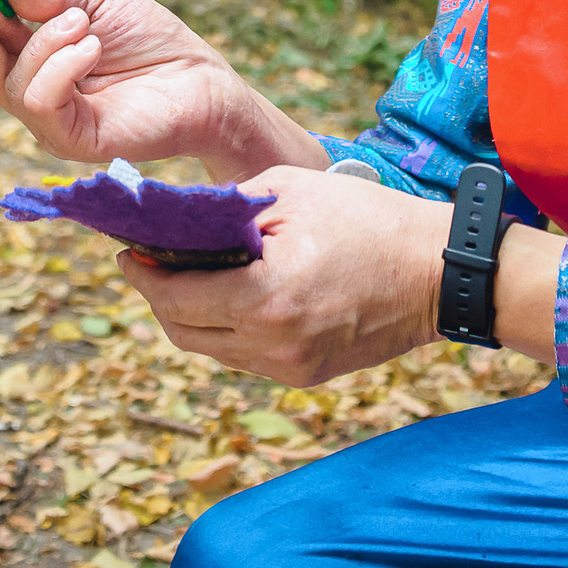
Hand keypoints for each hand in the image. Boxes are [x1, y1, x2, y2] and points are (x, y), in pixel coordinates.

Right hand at [0, 0, 329, 181]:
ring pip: (12, 84)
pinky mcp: (73, 140)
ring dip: (43, 43)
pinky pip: (41, 103)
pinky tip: (90, 47)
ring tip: (83, 24)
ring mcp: (53, 120)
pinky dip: (60, 68)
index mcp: (38, 58)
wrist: (202, 79)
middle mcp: (38, 92)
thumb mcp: (96, 1)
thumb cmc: (152, 40)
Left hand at [117, 166, 446, 385]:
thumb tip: (178, 219)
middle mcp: (272, 345)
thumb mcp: (292, 191)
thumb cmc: (369, 220)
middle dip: (160, 298)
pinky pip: (245, 357)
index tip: (128, 254)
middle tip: (152, 263)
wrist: (439, 273)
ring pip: (213, 350)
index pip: (175, 300)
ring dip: (192, 315)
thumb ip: (228, 207)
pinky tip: (235, 296)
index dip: (143, 277)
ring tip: (191, 276)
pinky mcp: (307, 376)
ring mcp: (290, 368)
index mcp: (266, 299)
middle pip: (184, 333)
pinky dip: (229, 329)